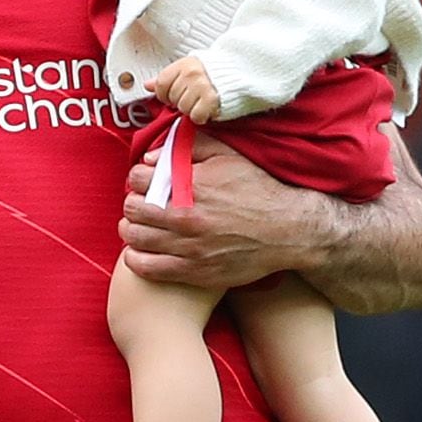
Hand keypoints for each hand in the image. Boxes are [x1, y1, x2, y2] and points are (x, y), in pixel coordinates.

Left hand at [121, 132, 328, 295]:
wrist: (289, 230)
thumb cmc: (259, 189)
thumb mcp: (229, 156)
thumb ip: (189, 149)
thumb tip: (152, 157)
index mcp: (192, 185)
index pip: (137, 178)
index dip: (138, 177)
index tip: (146, 182)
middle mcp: (186, 217)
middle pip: (131, 208)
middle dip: (134, 202)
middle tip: (144, 204)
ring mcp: (188, 247)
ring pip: (133, 238)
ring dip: (132, 229)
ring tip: (143, 226)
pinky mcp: (193, 271)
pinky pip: (145, 267)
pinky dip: (136, 257)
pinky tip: (145, 250)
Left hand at [147, 56, 221, 123]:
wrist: (242, 71)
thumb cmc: (215, 72)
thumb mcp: (189, 69)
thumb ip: (168, 78)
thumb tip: (147, 85)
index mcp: (185, 64)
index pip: (161, 84)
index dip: (164, 94)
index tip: (172, 95)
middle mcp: (192, 74)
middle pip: (172, 98)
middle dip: (180, 101)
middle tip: (193, 97)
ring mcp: (202, 86)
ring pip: (183, 108)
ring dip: (191, 109)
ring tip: (201, 101)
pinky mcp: (212, 100)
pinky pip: (196, 116)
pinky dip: (201, 116)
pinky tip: (207, 108)